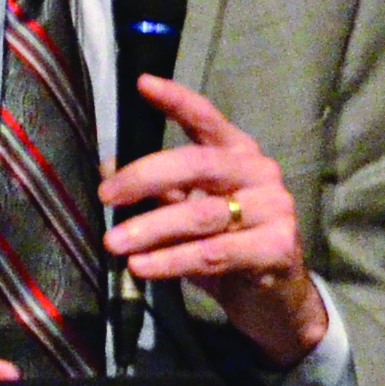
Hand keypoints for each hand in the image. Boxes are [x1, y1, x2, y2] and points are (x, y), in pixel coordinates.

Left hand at [99, 75, 328, 368]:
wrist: (278, 302)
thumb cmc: (228, 246)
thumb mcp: (191, 210)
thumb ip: (159, 188)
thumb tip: (105, 169)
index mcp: (238, 152)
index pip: (206, 118)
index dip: (176, 100)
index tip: (142, 83)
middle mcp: (260, 172)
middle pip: (196, 164)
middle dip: (144, 177)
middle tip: (106, 194)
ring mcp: (274, 209)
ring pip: (199, 214)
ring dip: (149, 229)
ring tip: (113, 242)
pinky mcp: (278, 248)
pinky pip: (212, 253)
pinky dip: (170, 261)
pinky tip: (141, 267)